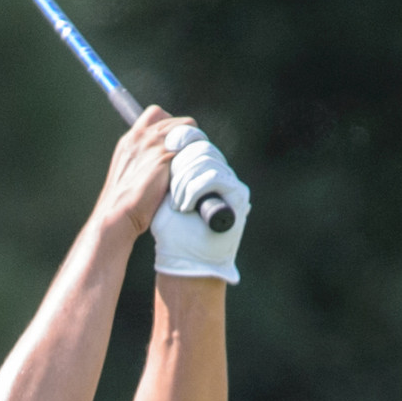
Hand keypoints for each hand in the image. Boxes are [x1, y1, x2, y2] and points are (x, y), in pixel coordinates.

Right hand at [97, 106, 198, 240]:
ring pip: (187, 128)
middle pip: (175, 120)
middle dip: (185, 134)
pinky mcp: (165, 156)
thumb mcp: (128, 173)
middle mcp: (141, 136)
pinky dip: (195, 155)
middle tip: (188, 155)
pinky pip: (191, 145)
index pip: (156, 114)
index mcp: (130, 139)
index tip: (174, 143)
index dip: (170, 125)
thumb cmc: (123, 204)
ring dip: (194, 143)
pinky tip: (192, 170)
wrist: (116, 214)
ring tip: (192, 162)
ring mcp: (153, 144)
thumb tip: (162, 164)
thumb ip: (142, 160)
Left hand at [150, 127, 249, 283]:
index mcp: (203, 170)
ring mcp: (230, 182)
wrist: (185, 260)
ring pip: (207, 158)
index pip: (196, 140)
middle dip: (180, 165)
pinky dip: (195, 189)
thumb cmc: (171, 233)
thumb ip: (166, 170)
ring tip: (177, 205)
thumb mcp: (163, 196)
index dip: (182, 139)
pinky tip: (185, 206)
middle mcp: (219, 172)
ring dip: (185, 181)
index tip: (166, 147)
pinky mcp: (238, 194)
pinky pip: (214, 176)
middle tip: (170, 191)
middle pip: (201, 146)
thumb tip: (164, 140)